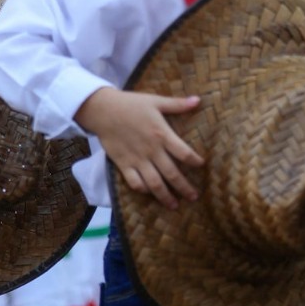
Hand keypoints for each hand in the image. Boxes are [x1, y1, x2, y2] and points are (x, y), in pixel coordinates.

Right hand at [75, 86, 202, 209]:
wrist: (102, 110)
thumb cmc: (130, 104)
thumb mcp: (155, 101)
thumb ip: (177, 104)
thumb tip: (198, 100)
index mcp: (161, 134)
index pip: (184, 153)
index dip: (195, 161)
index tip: (202, 165)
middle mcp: (151, 150)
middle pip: (172, 174)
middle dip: (185, 188)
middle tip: (194, 197)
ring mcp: (137, 159)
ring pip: (155, 183)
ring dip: (166, 196)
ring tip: (174, 205)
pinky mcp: (123, 164)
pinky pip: (135, 183)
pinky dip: (143, 190)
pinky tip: (149, 193)